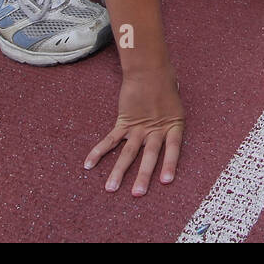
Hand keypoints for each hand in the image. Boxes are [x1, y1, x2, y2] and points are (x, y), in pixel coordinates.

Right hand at [85, 65, 183, 195]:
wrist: (149, 69)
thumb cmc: (166, 87)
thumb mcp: (175, 107)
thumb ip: (170, 125)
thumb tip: (166, 141)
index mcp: (173, 125)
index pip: (173, 148)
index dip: (170, 164)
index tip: (166, 181)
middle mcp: (156, 128)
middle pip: (149, 155)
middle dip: (142, 175)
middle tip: (137, 194)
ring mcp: (138, 126)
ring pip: (128, 152)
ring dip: (119, 171)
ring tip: (110, 188)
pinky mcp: (124, 121)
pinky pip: (110, 139)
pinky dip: (99, 151)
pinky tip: (88, 164)